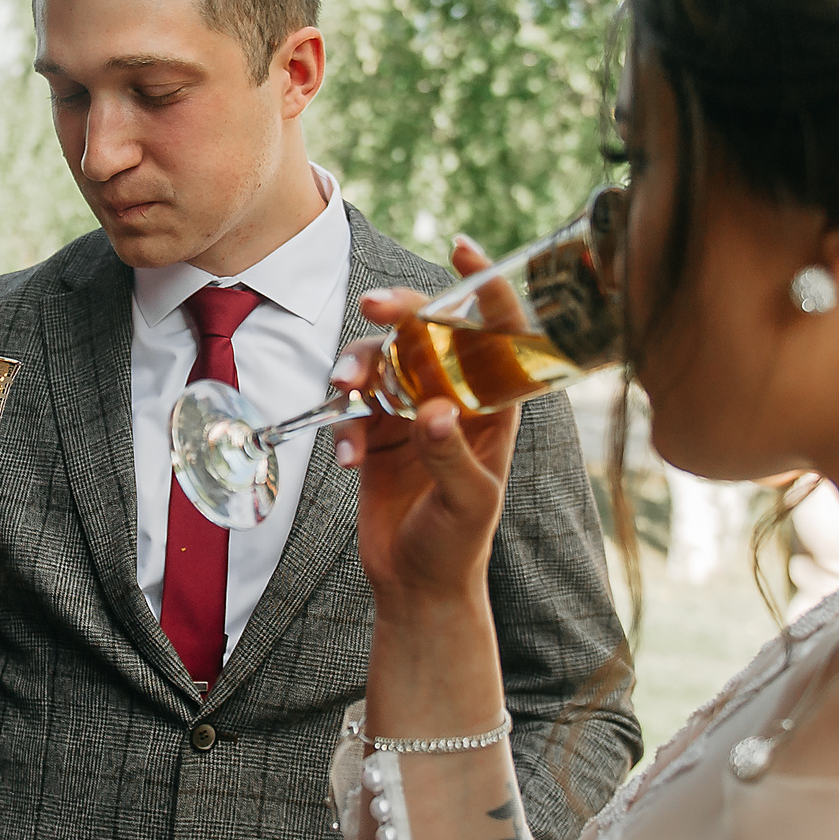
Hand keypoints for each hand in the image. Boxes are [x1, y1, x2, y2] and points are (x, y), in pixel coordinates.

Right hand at [329, 239, 522, 622]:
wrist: (416, 590)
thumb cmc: (458, 546)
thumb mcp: (468, 503)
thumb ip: (451, 456)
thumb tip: (433, 411)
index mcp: (493, 407)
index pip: (497, 331)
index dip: (482, 286)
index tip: (461, 250)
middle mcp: (453, 400)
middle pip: (426, 334)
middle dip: (399, 314)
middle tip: (374, 308)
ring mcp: (411, 414)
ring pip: (381, 363)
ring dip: (359, 366)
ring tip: (344, 388)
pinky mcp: (375, 436)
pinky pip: (351, 409)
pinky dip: (341, 425)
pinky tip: (345, 460)